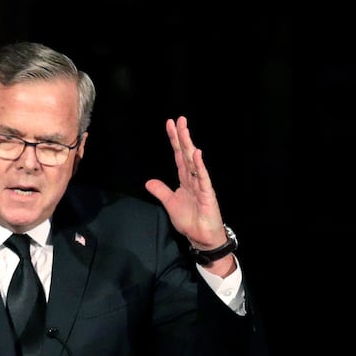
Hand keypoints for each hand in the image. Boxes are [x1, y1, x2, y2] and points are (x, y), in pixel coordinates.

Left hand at [144, 116, 229, 253]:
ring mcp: (201, 184)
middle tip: (179, 119)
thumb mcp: (170, 203)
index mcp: (185, 179)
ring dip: (189, 145)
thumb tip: (148, 182)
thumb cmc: (190, 220)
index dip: (174, 141)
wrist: (201, 237)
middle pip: (186, 154)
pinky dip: (199, 165)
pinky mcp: (207, 194)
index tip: (170, 124)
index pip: (178, 156)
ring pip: (194, 162)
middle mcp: (194, 178)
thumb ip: (161, 191)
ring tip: (185, 130)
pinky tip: (196, 153)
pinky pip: (203, 177)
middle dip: (182, 136)